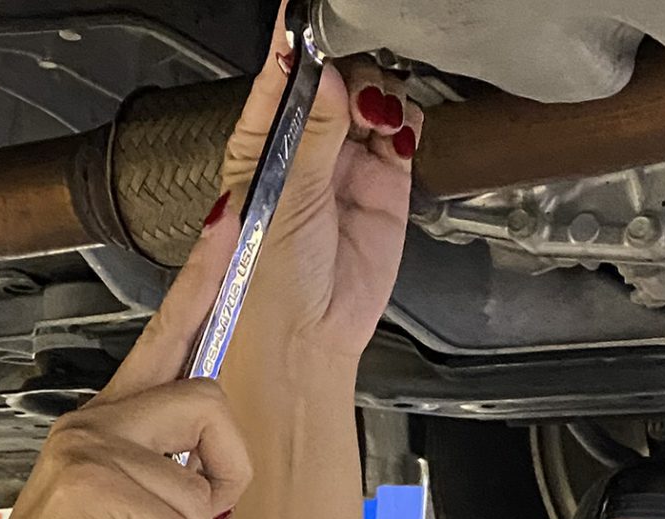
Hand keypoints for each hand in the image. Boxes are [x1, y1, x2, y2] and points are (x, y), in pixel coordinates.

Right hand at [0, 221, 254, 518]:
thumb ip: (166, 481)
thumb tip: (219, 482)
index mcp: (104, 423)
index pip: (164, 336)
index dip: (200, 280)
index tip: (227, 222)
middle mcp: (94, 423)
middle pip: (211, 401)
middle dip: (229, 475)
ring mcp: (90, 449)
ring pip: (201, 482)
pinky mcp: (96, 487)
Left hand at [217, 5, 421, 364]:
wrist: (308, 340)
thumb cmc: (267, 286)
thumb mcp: (284, 198)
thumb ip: (311, 133)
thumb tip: (325, 76)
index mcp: (259, 149)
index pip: (277, 82)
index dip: (292, 47)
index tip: (301, 15)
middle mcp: (302, 152)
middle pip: (332, 82)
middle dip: (346, 68)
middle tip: (354, 80)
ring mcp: (345, 166)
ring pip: (370, 100)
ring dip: (379, 92)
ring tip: (376, 113)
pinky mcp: (384, 185)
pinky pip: (401, 133)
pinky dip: (405, 119)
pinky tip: (398, 126)